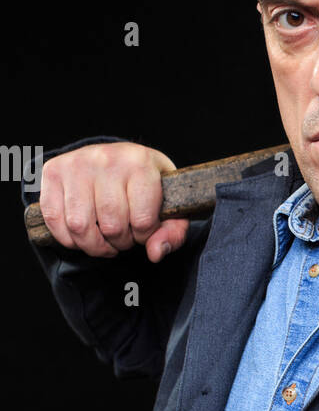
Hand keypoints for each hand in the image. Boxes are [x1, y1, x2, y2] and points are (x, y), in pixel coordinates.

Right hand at [37, 142, 189, 261]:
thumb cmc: (144, 183)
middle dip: (120, 242)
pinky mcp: (54, 171)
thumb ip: (173, 231)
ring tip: (104, 238)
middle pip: (111, 226)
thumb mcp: (169, 202)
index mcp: (140, 163)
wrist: (117, 156)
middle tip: (123, 235)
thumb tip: (155, 253)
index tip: (143, 230)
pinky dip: (68, 238)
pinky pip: (54, 219)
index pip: (143, 220)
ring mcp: (76, 164)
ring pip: (80, 226)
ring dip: (94, 245)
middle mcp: (106, 159)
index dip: (144, 236)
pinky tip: (82, 235)